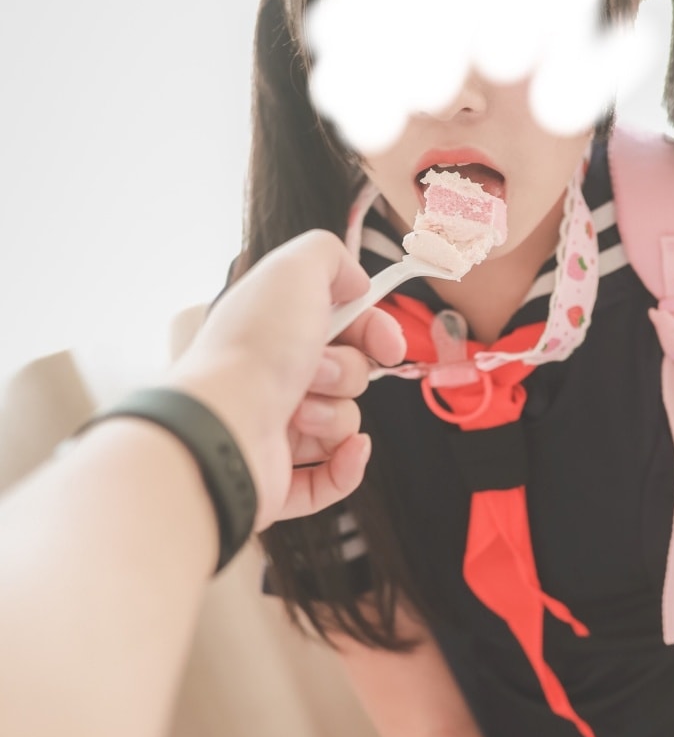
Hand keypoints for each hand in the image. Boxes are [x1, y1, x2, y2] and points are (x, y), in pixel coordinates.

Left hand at [164, 229, 405, 527]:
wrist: (221, 422)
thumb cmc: (254, 347)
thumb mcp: (294, 270)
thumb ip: (329, 256)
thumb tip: (355, 284)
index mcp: (273, 330)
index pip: (342, 327)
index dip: (373, 331)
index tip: (389, 345)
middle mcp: (271, 376)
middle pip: (348, 373)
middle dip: (346, 372)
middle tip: (315, 370)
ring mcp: (274, 430)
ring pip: (344, 422)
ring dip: (336, 415)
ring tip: (300, 413)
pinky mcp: (278, 480)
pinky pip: (334, 476)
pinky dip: (348, 465)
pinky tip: (350, 451)